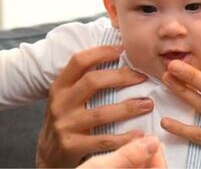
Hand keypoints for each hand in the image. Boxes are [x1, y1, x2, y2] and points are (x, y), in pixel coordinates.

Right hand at [36, 45, 154, 167]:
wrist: (49, 154)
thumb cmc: (67, 119)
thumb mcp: (69, 97)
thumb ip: (86, 80)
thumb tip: (119, 56)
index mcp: (60, 86)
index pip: (79, 61)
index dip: (101, 52)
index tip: (123, 50)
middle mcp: (60, 103)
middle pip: (92, 82)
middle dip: (122, 77)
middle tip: (143, 77)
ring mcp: (65, 125)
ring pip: (100, 113)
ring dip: (128, 108)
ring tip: (147, 104)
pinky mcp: (71, 146)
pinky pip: (102, 140)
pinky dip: (123, 138)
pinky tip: (138, 134)